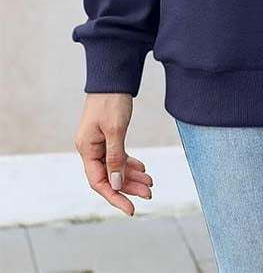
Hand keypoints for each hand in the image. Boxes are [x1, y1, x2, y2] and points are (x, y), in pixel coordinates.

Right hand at [74, 93, 152, 215]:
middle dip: (128, 186)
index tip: (132, 209)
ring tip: (150, 183)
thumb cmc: (111, 101)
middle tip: (150, 193)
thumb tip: (115, 184)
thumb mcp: (115, 129)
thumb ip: (115, 157)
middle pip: (109, 176)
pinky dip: (130, 163)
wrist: (113, 78)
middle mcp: (90, 148)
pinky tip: (143, 168)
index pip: (99, 181)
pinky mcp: (107, 136)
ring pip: (115, 167)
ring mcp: (98, 142)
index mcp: (86, 148)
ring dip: (132, 176)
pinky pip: (118, 156)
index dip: (114, 197)